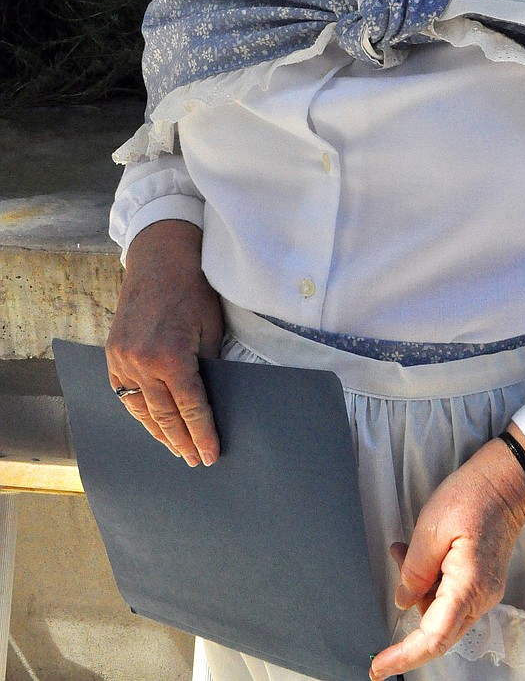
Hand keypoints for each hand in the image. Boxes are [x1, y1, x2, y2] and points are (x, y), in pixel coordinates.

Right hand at [106, 220, 223, 466]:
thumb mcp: (211, 328)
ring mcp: (123, 359)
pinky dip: (139, 410)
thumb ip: (210, 365)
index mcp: (172, 357)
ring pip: (141, 408)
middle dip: (182, 441)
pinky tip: (151, 422)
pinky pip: (125, 392)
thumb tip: (214, 397)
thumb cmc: (193, 290)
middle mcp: (143, 362)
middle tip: (195, 460)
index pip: (191, 407)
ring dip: (158, 432)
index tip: (210, 454)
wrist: (159, 259)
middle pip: (164, 415)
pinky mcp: (113, 353)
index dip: (202, 434)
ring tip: (175, 449)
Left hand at [368, 435, 524, 679]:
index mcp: (468, 586)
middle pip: (438, 630)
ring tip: (405, 549)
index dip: (405, 656)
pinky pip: (449, 596)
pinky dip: (430, 581)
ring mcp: (483, 591)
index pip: (434, 638)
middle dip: (410, 607)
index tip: (380, 667)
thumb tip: (404, 601)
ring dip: (418, 588)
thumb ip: (414, 570)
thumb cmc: (472, 497)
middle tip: (396, 566)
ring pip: (441, 612)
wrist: (503, 482)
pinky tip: (420, 554)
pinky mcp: (481, 582)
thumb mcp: (431, 528)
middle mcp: (481, 597)